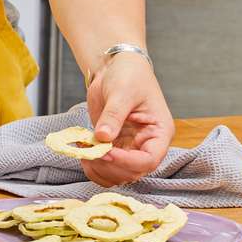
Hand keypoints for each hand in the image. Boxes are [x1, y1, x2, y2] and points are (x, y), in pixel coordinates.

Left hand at [81, 53, 174, 186]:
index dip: (128, 162)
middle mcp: (146, 145)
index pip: (149, 160)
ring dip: (99, 169)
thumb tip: (103, 137)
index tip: (106, 152)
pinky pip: (105, 167)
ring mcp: (129, 148)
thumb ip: (113, 115)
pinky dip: (92, 165)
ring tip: (84, 150)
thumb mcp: (122, 92)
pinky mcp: (113, 147)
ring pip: (117, 175)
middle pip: (132, 172)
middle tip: (90, 151)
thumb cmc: (129, 75)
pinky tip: (82, 151)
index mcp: (159, 133)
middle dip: (109, 165)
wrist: (116, 66)